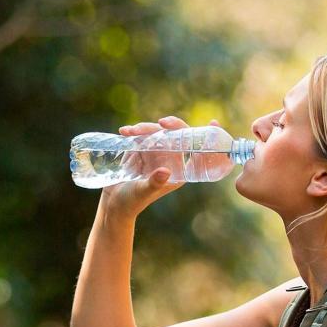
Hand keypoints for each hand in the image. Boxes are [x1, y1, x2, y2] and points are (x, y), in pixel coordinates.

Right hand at [98, 116, 221, 219]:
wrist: (113, 204)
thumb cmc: (131, 202)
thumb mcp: (143, 192)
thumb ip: (154, 183)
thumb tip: (165, 171)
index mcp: (178, 170)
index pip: (196, 150)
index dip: (205, 136)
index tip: (213, 122)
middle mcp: (169, 159)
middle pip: (176, 135)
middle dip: (171, 125)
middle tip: (163, 123)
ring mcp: (155, 153)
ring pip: (157, 132)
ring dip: (145, 129)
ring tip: (131, 132)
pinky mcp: (140, 149)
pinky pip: (141, 135)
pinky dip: (133, 132)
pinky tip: (124, 132)